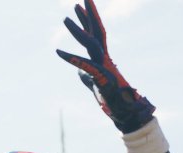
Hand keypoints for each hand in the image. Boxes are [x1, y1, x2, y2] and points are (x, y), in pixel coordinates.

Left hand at [56, 0, 154, 132]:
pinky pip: (85, 66)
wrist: (123, 112)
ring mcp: (103, 67)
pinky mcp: (101, 78)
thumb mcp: (94, 83)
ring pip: (91, 44)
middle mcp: (104, 58)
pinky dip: (72, 59)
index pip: (95, 33)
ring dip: (78, 31)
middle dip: (89, 14)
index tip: (78, 5)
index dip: (87, 19)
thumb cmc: (110, 98)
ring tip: (65, 18)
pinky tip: (58, 52)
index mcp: (102, 57)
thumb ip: (86, 75)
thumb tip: (79, 72)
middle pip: (97, 31)